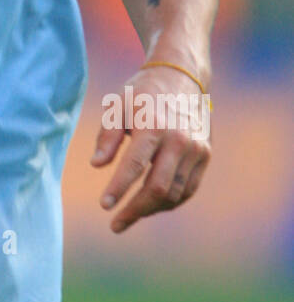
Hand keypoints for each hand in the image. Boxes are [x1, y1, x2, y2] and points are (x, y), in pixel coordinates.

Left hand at [90, 65, 210, 232]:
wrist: (181, 77)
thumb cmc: (142, 93)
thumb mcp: (118, 106)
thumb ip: (107, 136)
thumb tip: (97, 165)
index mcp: (154, 125)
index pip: (135, 165)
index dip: (118, 188)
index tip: (104, 206)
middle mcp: (179, 139)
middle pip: (158, 188)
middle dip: (135, 210)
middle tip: (115, 224)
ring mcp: (196, 149)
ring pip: (174, 193)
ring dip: (151, 209)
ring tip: (129, 215)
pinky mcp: (205, 154)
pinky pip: (188, 188)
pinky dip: (169, 201)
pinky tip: (151, 205)